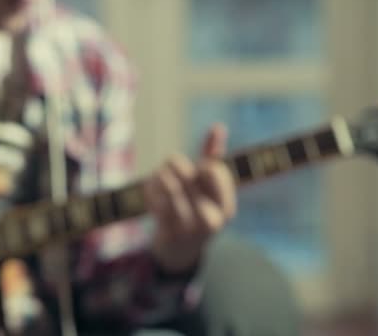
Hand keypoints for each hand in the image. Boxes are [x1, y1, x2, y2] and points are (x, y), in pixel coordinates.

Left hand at [145, 124, 236, 273]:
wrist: (180, 250)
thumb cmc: (197, 208)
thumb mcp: (209, 186)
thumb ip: (213, 157)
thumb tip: (218, 126)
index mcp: (226, 208)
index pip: (215, 171)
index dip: (204, 166)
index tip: (199, 169)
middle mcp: (211, 220)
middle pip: (189, 176)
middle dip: (175, 164)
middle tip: (170, 162)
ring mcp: (189, 228)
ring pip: (170, 185)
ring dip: (161, 174)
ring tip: (160, 174)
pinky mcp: (167, 231)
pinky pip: (156, 199)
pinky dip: (152, 188)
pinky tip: (151, 188)